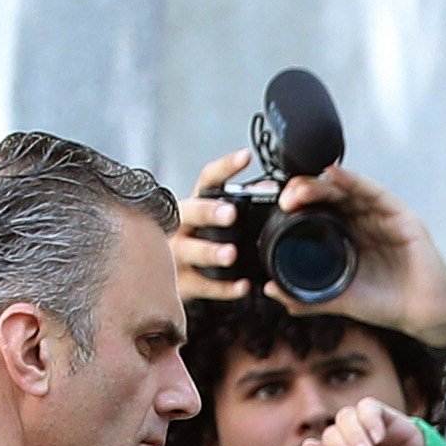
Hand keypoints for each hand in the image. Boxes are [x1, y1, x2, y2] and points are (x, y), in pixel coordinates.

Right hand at [171, 150, 258, 304]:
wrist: (172, 281)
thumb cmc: (203, 246)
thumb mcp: (217, 223)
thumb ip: (242, 208)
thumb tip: (273, 190)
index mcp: (194, 206)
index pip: (207, 180)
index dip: (225, 167)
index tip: (246, 157)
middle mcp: (180, 226)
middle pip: (190, 213)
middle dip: (209, 212)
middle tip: (231, 213)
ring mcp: (176, 254)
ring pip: (190, 250)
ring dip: (211, 251)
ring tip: (231, 253)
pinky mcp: (182, 284)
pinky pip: (202, 286)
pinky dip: (223, 288)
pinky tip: (242, 287)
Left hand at [267, 163, 445, 350]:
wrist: (424, 316)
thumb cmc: (387, 304)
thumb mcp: (340, 299)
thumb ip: (307, 296)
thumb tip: (271, 292)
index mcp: (345, 237)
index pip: (316, 211)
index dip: (296, 206)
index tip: (276, 209)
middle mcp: (360, 221)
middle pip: (328, 196)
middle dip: (304, 192)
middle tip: (285, 198)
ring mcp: (379, 215)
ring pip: (346, 190)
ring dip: (321, 184)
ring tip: (300, 187)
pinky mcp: (399, 214)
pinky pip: (373, 191)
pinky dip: (353, 180)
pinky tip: (334, 175)